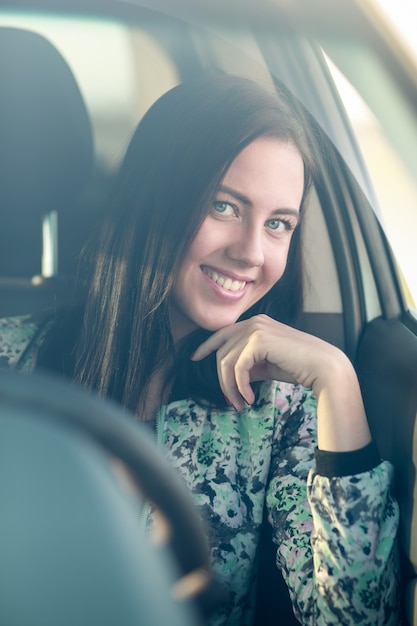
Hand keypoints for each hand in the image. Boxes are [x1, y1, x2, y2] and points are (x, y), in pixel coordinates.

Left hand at [191, 314, 370, 450]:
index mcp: (257, 323)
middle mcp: (254, 322)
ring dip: (230, 387)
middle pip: (222, 351)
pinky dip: (239, 386)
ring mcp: (256, 329)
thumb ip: (250, 365)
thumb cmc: (300, 367)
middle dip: (221, 379)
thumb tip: (234, 376)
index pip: (223, 333)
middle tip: (231, 401)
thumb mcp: (268, 365)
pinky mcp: (259, 341)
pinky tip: (248, 398)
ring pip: (226, 361)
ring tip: (240, 403)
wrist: (323, 367)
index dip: (206, 345)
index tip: (194, 357)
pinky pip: (237, 367)